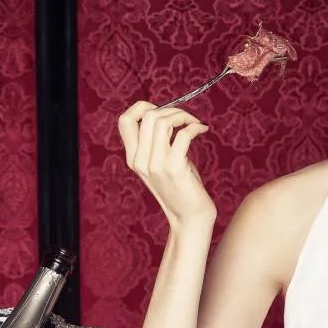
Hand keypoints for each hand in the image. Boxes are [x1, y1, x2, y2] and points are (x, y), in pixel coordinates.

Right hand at [117, 101, 214, 227]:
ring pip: (162, 121)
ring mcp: (156, 165)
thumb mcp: (161, 164)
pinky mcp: (174, 168)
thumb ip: (157, 143)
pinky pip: (183, 134)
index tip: (162, 111)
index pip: (124, 121)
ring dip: (182, 115)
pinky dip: (195, 126)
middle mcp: (140, 161)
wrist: (189, 219)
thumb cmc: (181, 189)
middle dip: (170, 109)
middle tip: (186, 119)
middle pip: (147, 115)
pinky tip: (203, 130)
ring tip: (194, 123)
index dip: (142, 107)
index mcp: (134, 159)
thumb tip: (167, 114)